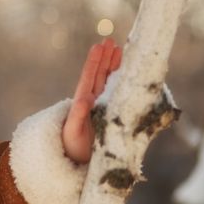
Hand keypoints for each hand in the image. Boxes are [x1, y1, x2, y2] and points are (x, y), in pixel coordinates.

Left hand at [62, 37, 122, 163]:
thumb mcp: (73, 131)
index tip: (99, 46)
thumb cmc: (73, 147)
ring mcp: (102, 107)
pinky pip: (118, 95)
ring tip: (119, 50)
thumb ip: (78, 115)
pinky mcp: (111, 115)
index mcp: (83, 102)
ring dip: (113, 66)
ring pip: (108, 82)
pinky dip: (123, 83)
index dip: (95, 61)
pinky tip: (130, 74)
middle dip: (105, 58)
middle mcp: (93, 101)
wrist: (78, 163)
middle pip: (100, 74)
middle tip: (110, 40)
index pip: (89, 77)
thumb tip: (84, 99)